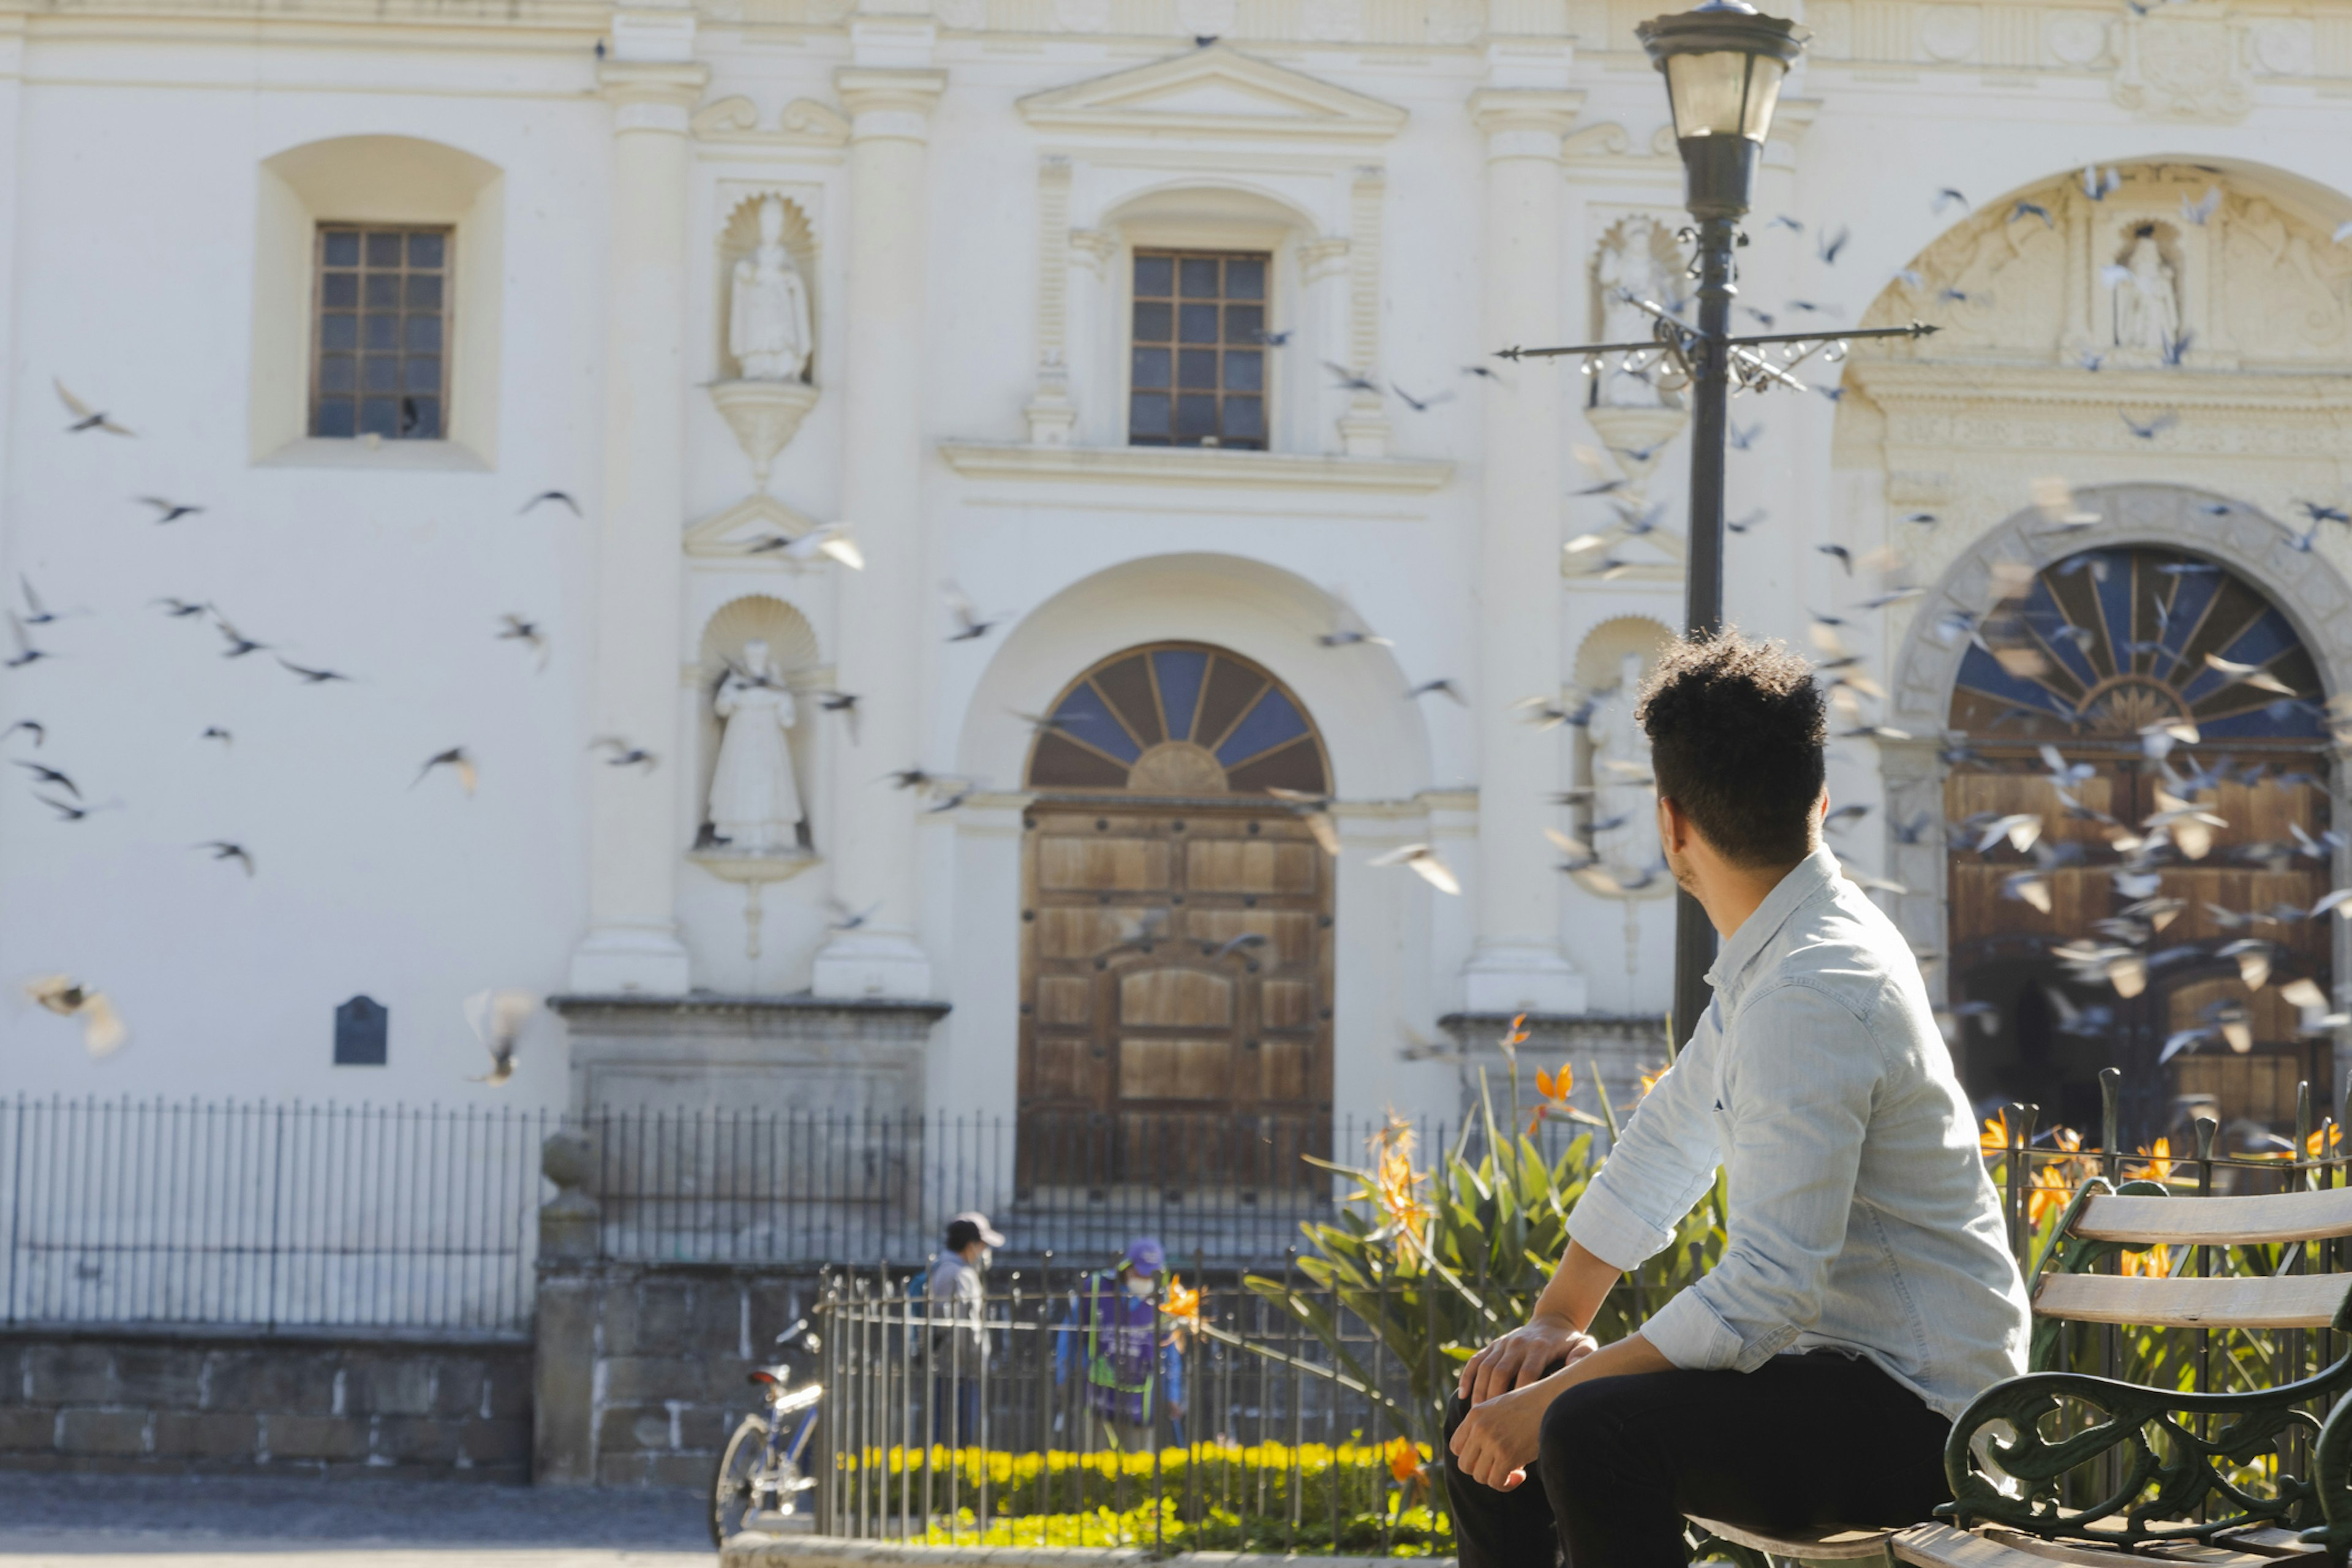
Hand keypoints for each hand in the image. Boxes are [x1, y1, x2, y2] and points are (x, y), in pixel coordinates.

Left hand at [1446, 1377, 1555, 1491]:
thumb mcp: (1499, 1407)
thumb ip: (1485, 1425)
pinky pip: (1496, 1481)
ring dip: (1495, 1479)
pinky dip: (1506, 1484)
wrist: (1552, 1400)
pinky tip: (1520, 1475)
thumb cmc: (1531, 1406)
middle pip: (1464, 1465)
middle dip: (1481, 1471)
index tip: (1487, 1458)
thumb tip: (1481, 1454)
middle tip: (1499, 1468)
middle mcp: (1479, 1427)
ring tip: (1512, 1472)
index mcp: (1475, 1414)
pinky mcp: (1507, 1454)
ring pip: (1479, 1476)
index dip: (1470, 1457)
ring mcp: (1492, 1441)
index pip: (1455, 1446)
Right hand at [1457, 1319, 1595, 1405]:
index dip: (1519, 1394)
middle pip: (1500, 1371)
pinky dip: (1467, 1376)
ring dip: (1479, 1390)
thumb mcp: (1583, 1344)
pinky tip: (1463, 1395)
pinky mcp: (1494, 1344)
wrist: (1553, 1319)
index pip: (1526, 1373)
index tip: (1515, 1418)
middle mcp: (1518, 1343)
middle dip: (1493, 1396)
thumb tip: (1573, 1366)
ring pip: (1485, 1367)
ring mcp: (1503, 1343)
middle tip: (1489, 1421)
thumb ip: (1582, 1355)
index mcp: (1539, 1347)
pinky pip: (1475, 1360)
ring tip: (1476, 1414)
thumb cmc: (1570, 1341)